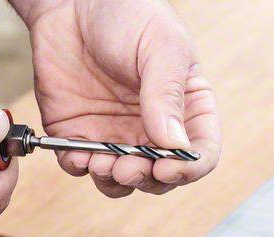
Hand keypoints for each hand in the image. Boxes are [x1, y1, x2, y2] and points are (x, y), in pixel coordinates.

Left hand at [13, 0, 220, 196]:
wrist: (71, 2)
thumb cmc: (126, 14)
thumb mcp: (159, 46)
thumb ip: (166, 94)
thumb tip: (174, 145)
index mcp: (186, 107)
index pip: (201, 151)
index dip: (189, 169)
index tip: (167, 167)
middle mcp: (153, 128)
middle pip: (161, 176)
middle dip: (147, 179)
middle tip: (129, 167)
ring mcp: (116, 135)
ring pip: (122, 180)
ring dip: (115, 181)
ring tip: (102, 164)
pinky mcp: (79, 134)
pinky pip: (81, 165)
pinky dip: (80, 168)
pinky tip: (78, 155)